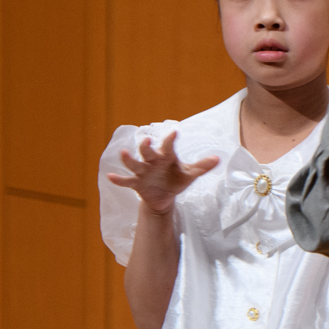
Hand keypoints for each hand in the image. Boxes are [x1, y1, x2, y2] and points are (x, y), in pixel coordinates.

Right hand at [105, 129, 219, 213]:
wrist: (165, 196)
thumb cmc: (176, 179)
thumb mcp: (190, 174)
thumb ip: (202, 166)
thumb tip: (218, 159)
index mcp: (166, 156)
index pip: (168, 146)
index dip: (171, 139)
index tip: (175, 132)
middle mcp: (152, 161)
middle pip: (147, 151)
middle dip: (146, 146)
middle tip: (147, 139)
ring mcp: (143, 172)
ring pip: (134, 164)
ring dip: (129, 159)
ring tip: (123, 153)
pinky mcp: (136, 183)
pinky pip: (126, 181)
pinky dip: (118, 179)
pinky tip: (110, 176)